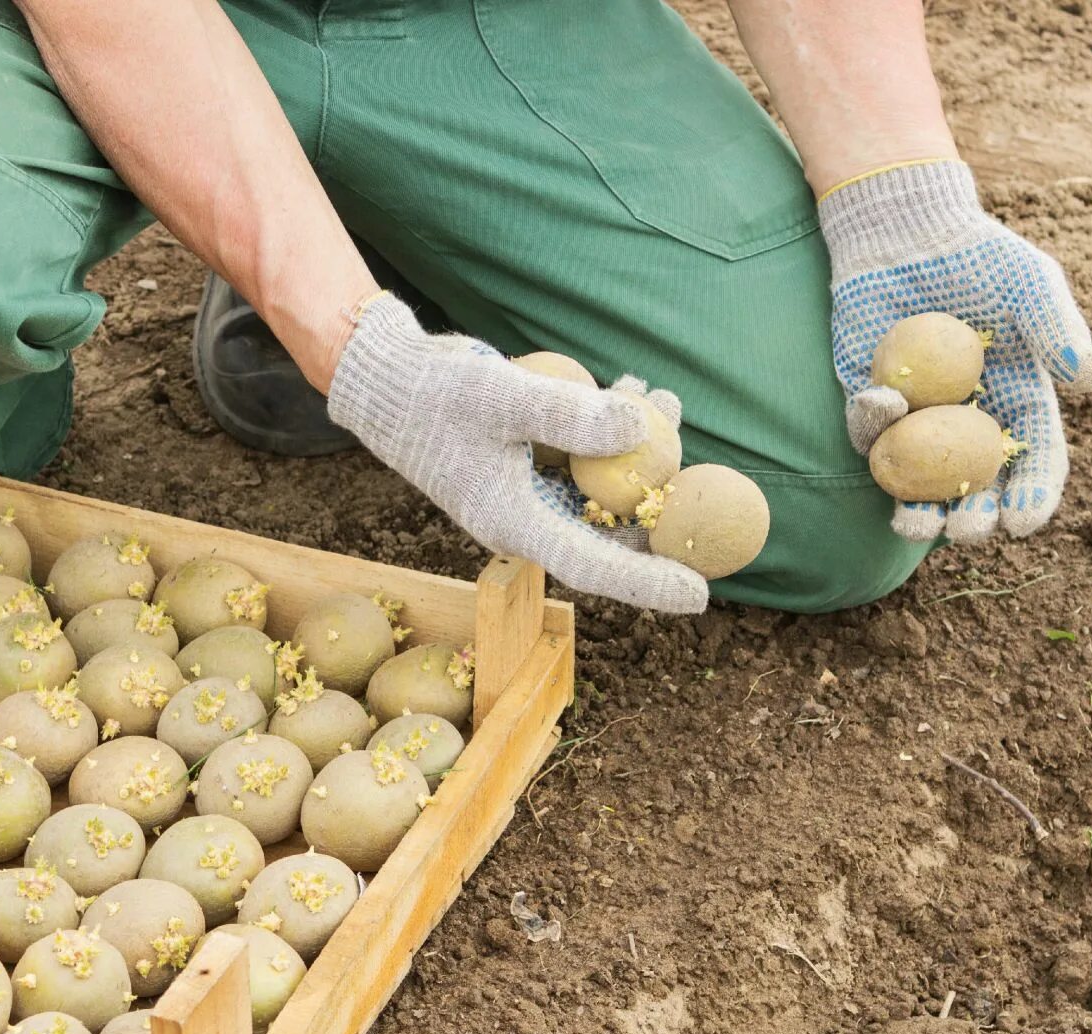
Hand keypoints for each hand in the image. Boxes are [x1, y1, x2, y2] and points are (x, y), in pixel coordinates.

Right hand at [327, 294, 708, 613]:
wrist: (386, 380)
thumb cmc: (433, 395)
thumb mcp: (502, 397)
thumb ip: (570, 415)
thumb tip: (641, 426)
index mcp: (517, 525)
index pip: (595, 567)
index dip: (650, 583)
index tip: (702, 594)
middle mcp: (528, 519)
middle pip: (611, 534)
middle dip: (662, 505)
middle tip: (705, 476)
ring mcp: (530, 493)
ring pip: (604, 492)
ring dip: (643, 455)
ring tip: (668, 399)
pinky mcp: (529, 466)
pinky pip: (586, 462)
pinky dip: (614, 433)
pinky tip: (633, 388)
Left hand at [821, 160, 1091, 542]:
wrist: (907, 232)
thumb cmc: (980, 257)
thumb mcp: (1032, 286)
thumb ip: (1059, 332)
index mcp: (1018, 402)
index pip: (1033, 460)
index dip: (1033, 495)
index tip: (1025, 521)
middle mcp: (967, 421)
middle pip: (975, 485)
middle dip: (974, 517)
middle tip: (970, 530)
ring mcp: (916, 418)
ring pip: (917, 480)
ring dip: (917, 509)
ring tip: (915, 525)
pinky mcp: (868, 400)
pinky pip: (868, 430)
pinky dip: (874, 429)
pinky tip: (884, 410)